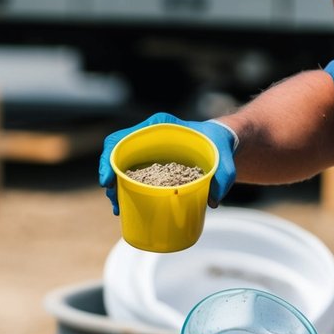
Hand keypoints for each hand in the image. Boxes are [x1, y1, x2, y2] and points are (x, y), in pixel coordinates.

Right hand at [97, 112, 237, 214]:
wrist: (220, 145)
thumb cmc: (219, 145)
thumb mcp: (224, 155)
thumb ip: (224, 175)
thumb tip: (212, 201)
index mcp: (158, 126)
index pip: (122, 138)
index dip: (109, 159)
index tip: (108, 180)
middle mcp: (148, 136)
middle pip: (116, 155)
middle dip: (109, 179)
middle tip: (114, 200)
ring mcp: (146, 150)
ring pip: (120, 167)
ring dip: (114, 188)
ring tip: (119, 208)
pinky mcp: (149, 164)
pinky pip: (130, 176)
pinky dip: (125, 191)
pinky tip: (125, 207)